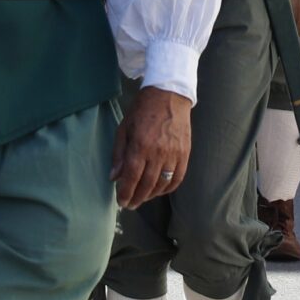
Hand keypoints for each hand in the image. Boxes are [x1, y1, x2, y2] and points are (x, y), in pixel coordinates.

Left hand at [111, 87, 193, 208]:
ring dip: (151, 195)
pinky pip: (178, 178)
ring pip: (163, 184)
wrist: (169, 95)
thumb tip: (114, 177)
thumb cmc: (142, 110)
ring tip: (143, 198)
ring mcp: (174, 154)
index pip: (132, 177)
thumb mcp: (124, 128)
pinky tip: (159, 190)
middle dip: (137, 198)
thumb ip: (119, 154)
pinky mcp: (185, 153)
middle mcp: (158, 152)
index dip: (126, 193)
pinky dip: (168, 188)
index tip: (121, 202)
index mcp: (140, 145)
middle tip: (130, 204)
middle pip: (147, 184)